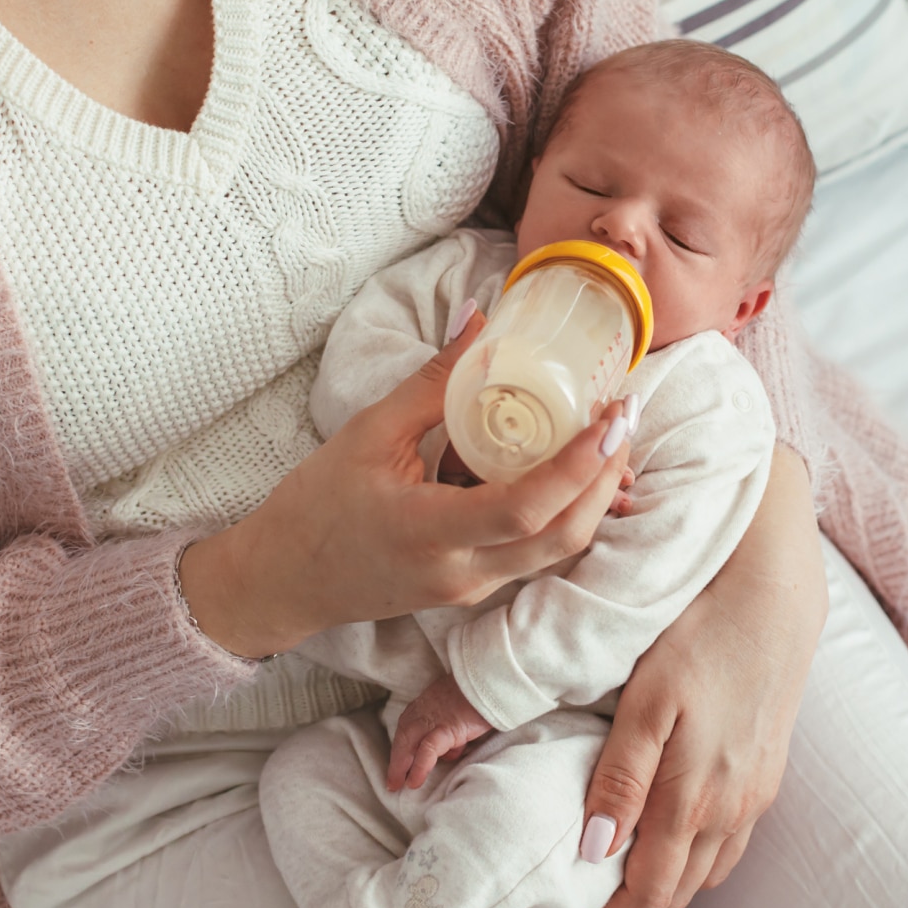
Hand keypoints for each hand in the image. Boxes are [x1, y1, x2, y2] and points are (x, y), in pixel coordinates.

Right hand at [179, 312, 632, 658]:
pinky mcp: (474, 589)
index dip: (580, 465)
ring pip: (558, 551)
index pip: (528, 509)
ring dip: (594, 497)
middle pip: (564, 537)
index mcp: (430, 533)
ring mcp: (472, 589)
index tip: (611, 416)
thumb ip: (434, 381)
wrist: (283, 581)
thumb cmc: (316, 506)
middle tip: (624, 417)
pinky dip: (564, 511)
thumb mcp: (369, 432)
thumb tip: (481, 318)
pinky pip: (536, 553)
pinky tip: (568, 468)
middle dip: (606, 476)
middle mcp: (462, 573)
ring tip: (606, 438)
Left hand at [388, 674, 493, 790]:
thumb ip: (450, 729)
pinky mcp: (446, 729)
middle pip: (404, 736)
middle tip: (393, 782)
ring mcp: (434, 718)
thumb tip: (449, 752)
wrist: (491, 679)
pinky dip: (419, 767)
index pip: (407, 728)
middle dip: (396, 760)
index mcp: (426, 704)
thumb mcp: (458, 710)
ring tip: (398, 784)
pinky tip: (415, 782)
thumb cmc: (479, 695)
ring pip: (408, 743)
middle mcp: (425, 710)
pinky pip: (427, 751)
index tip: (399, 766)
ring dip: (400, 766)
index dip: (401, 748)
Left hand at [579, 447, 825, 907]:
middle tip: (591, 890)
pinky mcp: (771, 769)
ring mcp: (758, 791)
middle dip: (637, 901)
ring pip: (712, 867)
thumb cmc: (700, 639)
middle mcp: (734, 808)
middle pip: (683, 887)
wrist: (774, 596)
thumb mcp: (646, 702)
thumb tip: (595, 851)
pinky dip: (701, 851)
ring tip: (627, 861)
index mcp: (696, 798)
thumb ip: (621, 778)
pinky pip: (734, 838)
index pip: (653, 889)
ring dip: (671, 877)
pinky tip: (677, 824)